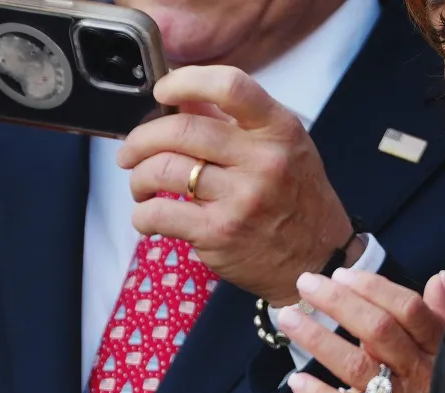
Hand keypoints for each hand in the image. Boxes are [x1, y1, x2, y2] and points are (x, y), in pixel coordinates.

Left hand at [117, 66, 353, 306]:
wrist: (314, 257)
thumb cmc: (292, 197)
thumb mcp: (280, 148)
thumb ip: (233, 122)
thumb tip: (182, 99)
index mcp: (278, 129)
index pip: (230, 87)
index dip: (185, 82)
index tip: (162, 91)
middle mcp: (262, 160)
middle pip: (182, 131)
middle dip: (141, 139)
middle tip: (130, 152)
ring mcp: (240, 198)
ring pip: (163, 170)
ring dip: (138, 178)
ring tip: (141, 186)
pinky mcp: (218, 234)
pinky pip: (159, 214)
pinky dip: (142, 215)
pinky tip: (148, 218)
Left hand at [282, 268, 444, 392]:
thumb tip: (436, 279)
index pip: (413, 311)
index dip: (376, 288)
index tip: (344, 273)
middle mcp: (433, 380)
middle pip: (381, 329)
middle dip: (340, 302)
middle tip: (306, 284)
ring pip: (360, 365)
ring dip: (318, 338)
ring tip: (287, 320)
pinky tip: (296, 383)